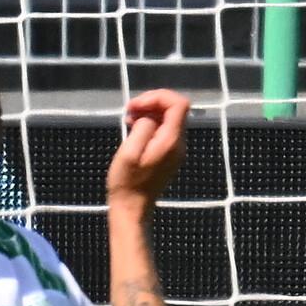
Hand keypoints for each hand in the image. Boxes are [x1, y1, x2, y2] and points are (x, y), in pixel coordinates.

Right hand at [107, 89, 191, 211]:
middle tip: (129, 112)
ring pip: (170, 118)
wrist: (133, 208)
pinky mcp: (170, 154)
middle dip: (151, 103)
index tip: (135, 106)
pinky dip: (151, 124)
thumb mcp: (129, 152)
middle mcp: (179, 143)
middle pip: (175, 109)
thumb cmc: (126, 181)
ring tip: (128, 121)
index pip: (178, 103)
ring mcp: (176, 149)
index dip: (157, 97)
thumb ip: (143, 128)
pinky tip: (134, 130)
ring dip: (150, 113)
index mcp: (170, 140)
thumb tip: (149, 117)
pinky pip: (165, 130)